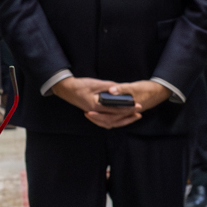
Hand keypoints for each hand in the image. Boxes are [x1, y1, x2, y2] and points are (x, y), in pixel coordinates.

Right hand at [50, 75, 167, 128]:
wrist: (67, 89)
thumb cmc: (80, 85)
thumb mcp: (96, 83)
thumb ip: (109, 86)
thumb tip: (121, 88)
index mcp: (96, 106)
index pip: (115, 110)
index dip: (128, 108)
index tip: (137, 106)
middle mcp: (95, 112)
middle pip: (114, 119)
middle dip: (128, 116)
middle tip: (139, 113)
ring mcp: (93, 114)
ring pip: (110, 122)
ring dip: (122, 120)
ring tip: (133, 116)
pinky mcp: (93, 113)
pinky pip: (105, 121)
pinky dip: (114, 121)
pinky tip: (120, 119)